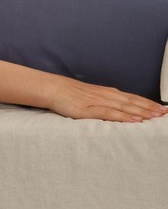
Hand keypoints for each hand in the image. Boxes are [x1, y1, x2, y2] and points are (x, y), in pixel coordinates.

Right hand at [48, 78, 167, 122]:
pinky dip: (124, 117)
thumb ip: (103, 101)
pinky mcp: (88, 110)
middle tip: (165, 113)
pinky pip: (109, 114)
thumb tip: (117, 108)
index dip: (147, 102)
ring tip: (156, 117)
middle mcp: (105, 95)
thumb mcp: (89, 96)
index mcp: (106, 92)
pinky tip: (134, 121)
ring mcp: (97, 102)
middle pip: (132, 102)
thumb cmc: (69, 93)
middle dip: (149, 107)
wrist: (52, 88)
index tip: (162, 107)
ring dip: (141, 112)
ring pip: (124, 107)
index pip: (132, 98)